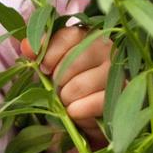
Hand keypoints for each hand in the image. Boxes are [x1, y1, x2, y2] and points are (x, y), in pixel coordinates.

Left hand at [20, 27, 111, 147]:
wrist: (91, 117)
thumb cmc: (69, 85)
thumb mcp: (51, 68)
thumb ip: (39, 53)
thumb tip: (25, 45)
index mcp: (89, 36)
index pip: (68, 36)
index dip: (50, 53)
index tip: (43, 68)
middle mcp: (109, 48)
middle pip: (72, 61)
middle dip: (58, 81)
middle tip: (60, 89)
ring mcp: (119, 71)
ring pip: (80, 84)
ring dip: (67, 98)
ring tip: (69, 101)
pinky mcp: (127, 94)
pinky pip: (97, 102)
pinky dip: (80, 111)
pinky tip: (76, 112)